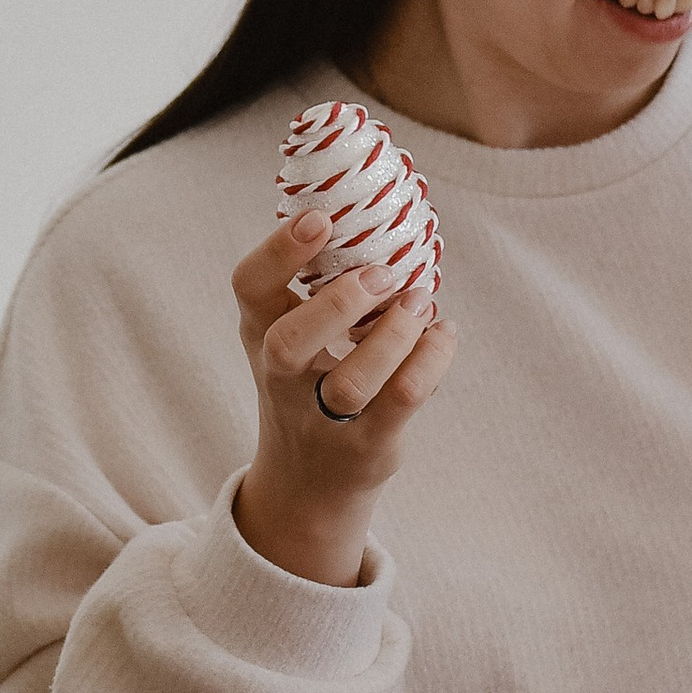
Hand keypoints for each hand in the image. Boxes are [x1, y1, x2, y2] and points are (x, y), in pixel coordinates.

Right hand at [228, 210, 456, 588]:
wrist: (308, 484)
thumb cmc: (308, 385)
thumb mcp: (292, 337)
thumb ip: (316, 287)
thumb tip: (376, 208)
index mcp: (259, 334)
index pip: (248, 287)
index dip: (279, 250)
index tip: (319, 218)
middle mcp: (280, 380)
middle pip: (287, 344)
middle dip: (337, 303)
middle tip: (382, 274)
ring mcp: (321, 420)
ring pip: (351, 382)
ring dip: (394, 335)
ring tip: (420, 302)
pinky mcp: (366, 446)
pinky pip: (402, 400)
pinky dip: (432, 359)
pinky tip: (443, 334)